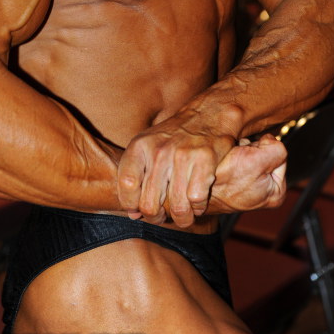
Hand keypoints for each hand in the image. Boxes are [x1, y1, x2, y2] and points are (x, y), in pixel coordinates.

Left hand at [117, 109, 237, 227]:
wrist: (206, 114)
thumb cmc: (173, 138)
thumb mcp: (147, 147)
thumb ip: (136, 178)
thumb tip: (133, 215)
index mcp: (140, 146)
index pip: (127, 184)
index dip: (131, 205)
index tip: (138, 210)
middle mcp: (159, 150)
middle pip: (150, 203)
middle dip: (157, 217)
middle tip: (163, 216)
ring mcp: (182, 154)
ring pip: (177, 207)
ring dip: (182, 218)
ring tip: (183, 214)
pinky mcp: (205, 158)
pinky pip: (197, 199)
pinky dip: (199, 207)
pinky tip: (198, 201)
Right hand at [208, 134, 286, 212]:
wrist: (194, 189)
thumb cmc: (223, 181)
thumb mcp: (258, 161)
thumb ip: (276, 149)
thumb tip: (271, 140)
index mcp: (276, 192)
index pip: (279, 154)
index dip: (263, 148)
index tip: (248, 157)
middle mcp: (264, 191)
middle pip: (264, 152)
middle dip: (250, 149)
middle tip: (236, 159)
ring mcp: (248, 186)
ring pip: (250, 151)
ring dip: (239, 150)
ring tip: (228, 161)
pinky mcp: (233, 180)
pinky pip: (237, 156)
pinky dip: (230, 154)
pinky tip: (223, 162)